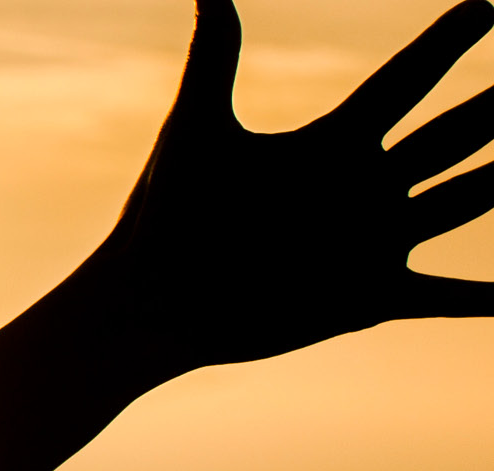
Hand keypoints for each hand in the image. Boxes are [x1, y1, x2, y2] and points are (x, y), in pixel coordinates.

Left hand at [71, 0, 493, 368]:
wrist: (150, 302)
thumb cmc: (164, 215)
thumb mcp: (199, 132)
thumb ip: (217, 58)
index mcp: (331, 144)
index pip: (406, 81)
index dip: (447, 43)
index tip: (489, 4)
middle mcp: (363, 188)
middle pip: (454, 136)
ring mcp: (372, 241)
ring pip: (465, 202)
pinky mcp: (368, 297)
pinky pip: (443, 298)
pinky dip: (484, 300)